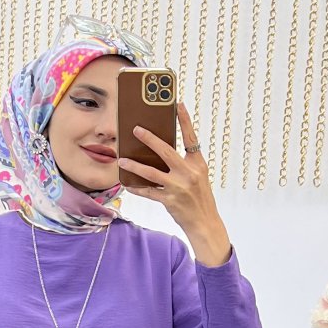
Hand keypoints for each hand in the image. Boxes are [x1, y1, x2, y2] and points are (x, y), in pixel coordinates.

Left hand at [117, 102, 220, 240]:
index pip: (191, 137)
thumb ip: (184, 163)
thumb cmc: (200, 198)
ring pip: (151, 172)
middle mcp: (188, 173)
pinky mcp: (169, 201)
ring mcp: (178, 187)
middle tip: (136, 129)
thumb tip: (161, 151)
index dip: (185, 120)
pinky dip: (137, 188)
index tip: (178, 104)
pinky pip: (149, 192)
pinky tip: (128, 185)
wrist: (205, 223)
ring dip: (134, 166)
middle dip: (149, 139)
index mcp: (198, 164)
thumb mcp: (198, 176)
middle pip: (166, 151)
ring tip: (122, 159)